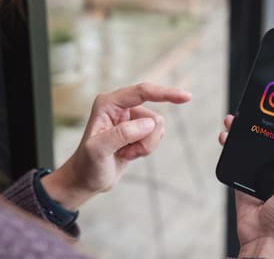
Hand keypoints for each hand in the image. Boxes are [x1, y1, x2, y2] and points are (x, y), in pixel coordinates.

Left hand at [42, 83, 191, 209]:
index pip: (143, 92)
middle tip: (126, 152)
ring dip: (145, 146)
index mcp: (109, 103)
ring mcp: (130, 118)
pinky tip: (128, 154)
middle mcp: (120, 106)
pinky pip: (156, 137)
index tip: (186, 97)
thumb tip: (149, 123)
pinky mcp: (137, 130)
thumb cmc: (87, 165)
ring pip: (157, 128)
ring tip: (125, 154)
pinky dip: (145, 149)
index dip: (166, 93)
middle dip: (146, 140)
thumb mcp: (98, 150)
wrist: (86, 180)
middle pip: (154, 117)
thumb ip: (122, 134)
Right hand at [218, 108, 273, 257]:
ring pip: (249, 143)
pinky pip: (234, 158)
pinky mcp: (243, 179)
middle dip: (257, 118)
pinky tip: (226, 138)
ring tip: (233, 119)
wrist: (267, 238)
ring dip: (240, 129)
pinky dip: (228, 145)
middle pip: (267, 134)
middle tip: (250, 105)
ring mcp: (260, 172)